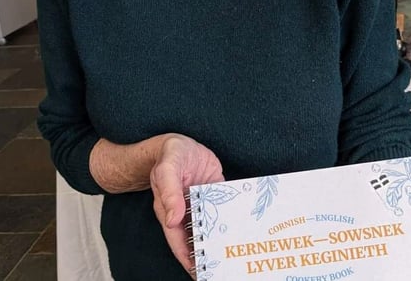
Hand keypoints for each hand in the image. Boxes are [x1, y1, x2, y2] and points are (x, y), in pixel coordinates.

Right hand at [150, 134, 223, 275]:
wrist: (180, 143)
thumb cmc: (170, 155)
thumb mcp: (167, 169)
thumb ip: (169, 191)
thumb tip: (172, 218)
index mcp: (171, 211)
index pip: (179, 241)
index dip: (188, 258)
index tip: (199, 273)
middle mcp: (187, 211)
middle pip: (197, 239)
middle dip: (208, 254)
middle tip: (224, 269)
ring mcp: (202, 204)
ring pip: (212, 227)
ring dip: (221, 240)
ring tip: (236, 256)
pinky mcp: (215, 194)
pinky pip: (224, 209)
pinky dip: (232, 219)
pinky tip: (243, 229)